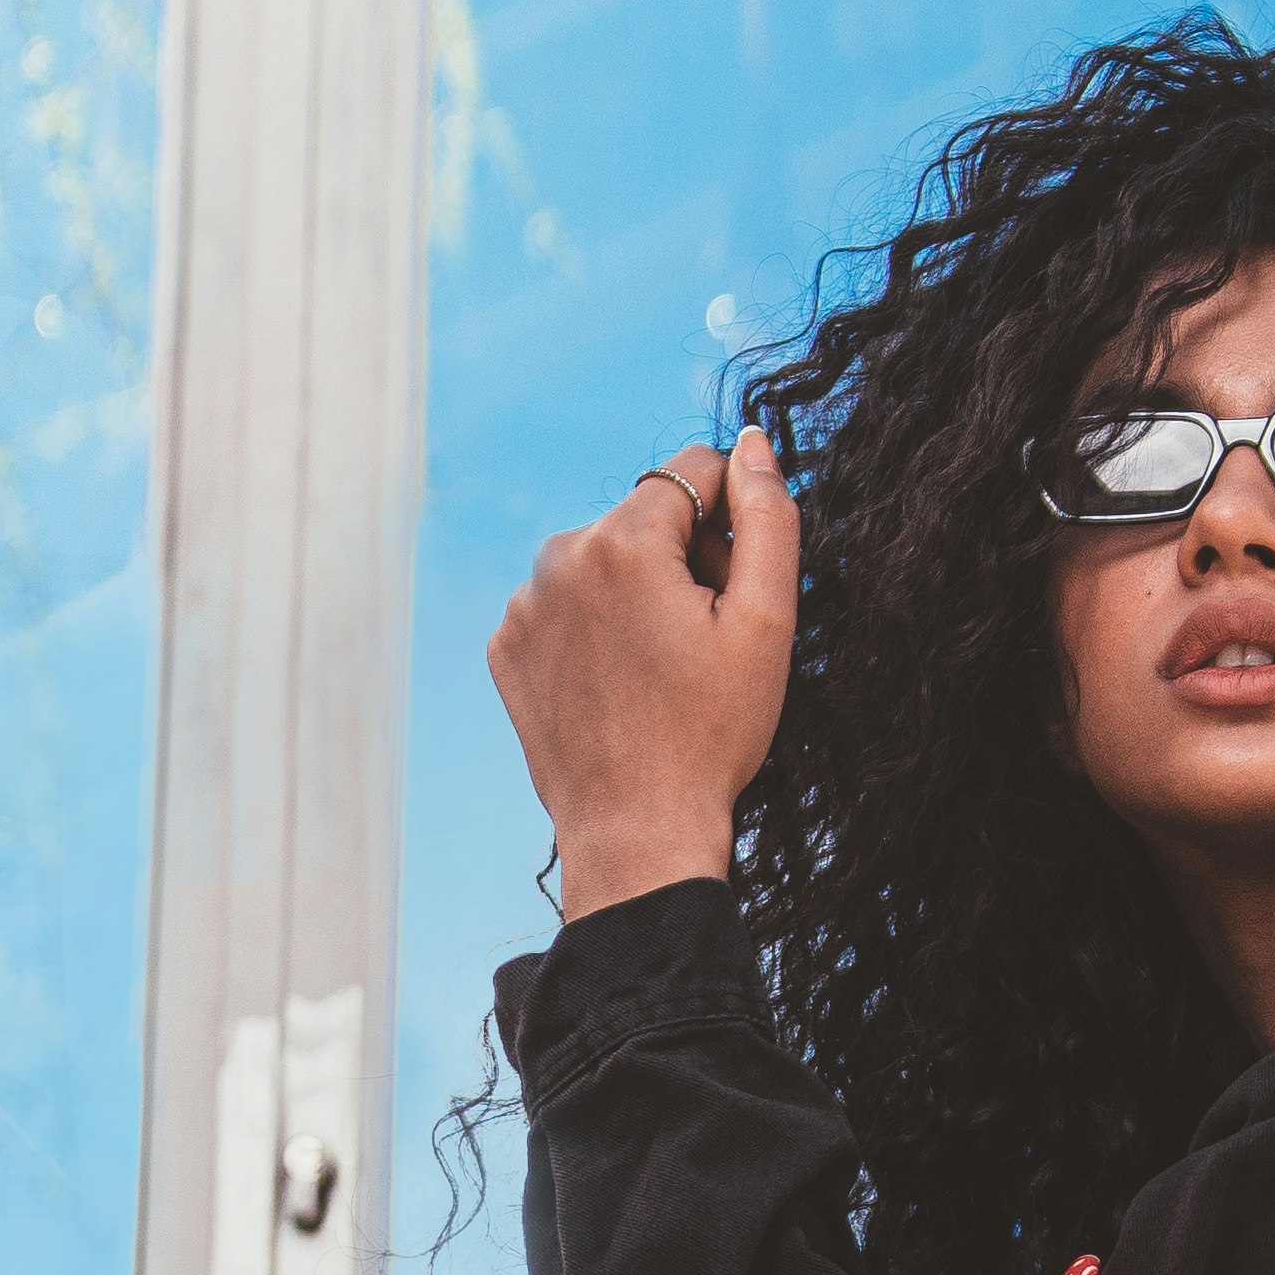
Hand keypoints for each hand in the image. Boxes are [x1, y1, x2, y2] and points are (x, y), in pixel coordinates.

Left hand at [488, 430, 799, 918]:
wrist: (637, 831)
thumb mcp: (766, 624)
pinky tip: (620, 686)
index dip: (731, 520)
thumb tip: (753, 443)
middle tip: (705, 643)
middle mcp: (558, 556)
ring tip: (660, 671)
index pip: (692, 470)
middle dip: (682, 558)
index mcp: (622, 540)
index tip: (736, 588)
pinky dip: (596, 631)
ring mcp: (523, 604)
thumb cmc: (711, 734)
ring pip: (602, 562)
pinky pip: (563, 607)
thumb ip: (768, 518)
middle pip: (644, 517)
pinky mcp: (507, 645)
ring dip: (637, 594)